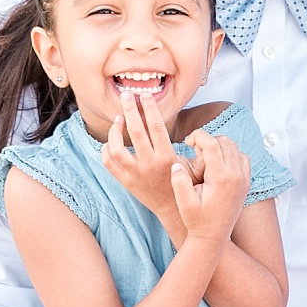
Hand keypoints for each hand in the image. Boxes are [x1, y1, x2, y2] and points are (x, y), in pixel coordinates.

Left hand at [101, 92, 186, 226]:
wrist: (173, 211)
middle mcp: (149, 165)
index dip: (150, 107)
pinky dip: (106, 149)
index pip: (156, 126)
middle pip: (135, 131)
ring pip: (116, 148)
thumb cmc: (186, 184)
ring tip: (119, 118)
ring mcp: (134, 174)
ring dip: (115, 130)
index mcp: (167, 158)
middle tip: (126, 95)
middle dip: (129, 109)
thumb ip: (200, 149)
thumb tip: (199, 133)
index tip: (146, 95)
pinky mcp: (125, 182)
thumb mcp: (197, 167)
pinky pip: (108, 163)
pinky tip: (112, 141)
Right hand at [174, 131, 248, 242]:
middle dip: (207, 139)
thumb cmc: (196, 221)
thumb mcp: (184, 203)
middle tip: (193, 150)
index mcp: (221, 178)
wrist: (213, 237)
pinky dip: (229, 154)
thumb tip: (176, 164)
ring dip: (218, 145)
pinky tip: (216, 163)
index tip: (186, 142)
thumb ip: (179, 182)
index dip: (197, 136)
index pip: (212, 143)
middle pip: (224, 141)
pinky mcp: (246, 182)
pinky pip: (241, 157)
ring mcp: (244, 178)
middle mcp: (237, 175)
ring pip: (234, 147)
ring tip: (203, 156)